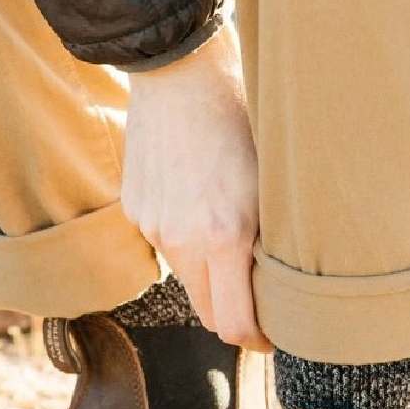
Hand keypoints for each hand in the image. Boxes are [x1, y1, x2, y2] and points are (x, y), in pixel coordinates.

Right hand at [122, 25, 271, 351]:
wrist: (180, 70)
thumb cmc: (243, 117)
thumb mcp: (272, 184)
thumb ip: (267, 243)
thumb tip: (275, 290)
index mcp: (224, 236)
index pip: (232, 323)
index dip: (256, 338)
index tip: (273, 334)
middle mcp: (181, 240)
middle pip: (206, 312)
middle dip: (234, 314)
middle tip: (261, 303)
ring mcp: (152, 225)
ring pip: (187, 276)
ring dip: (210, 272)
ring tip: (231, 234)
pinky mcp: (134, 208)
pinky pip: (165, 243)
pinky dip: (186, 238)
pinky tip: (200, 200)